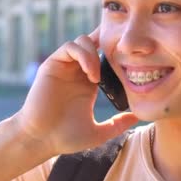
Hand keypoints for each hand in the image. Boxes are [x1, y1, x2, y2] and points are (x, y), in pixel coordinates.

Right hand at [12, 27, 138, 156]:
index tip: (130, 61)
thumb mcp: (99, 132)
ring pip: (82, 41)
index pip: (103, 55)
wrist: (41, 139)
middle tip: (115, 66)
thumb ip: (118, 124)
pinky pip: (69, 47)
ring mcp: (64, 66)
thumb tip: (138, 117)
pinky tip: (90, 75)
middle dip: (107, 48)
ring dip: (94, 54)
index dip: (115, 52)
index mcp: (88, 81)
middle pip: (94, 42)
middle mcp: (76, 70)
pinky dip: (83, 55)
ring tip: (97, 77)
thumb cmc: (65, 137)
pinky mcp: (52, 64)